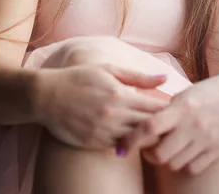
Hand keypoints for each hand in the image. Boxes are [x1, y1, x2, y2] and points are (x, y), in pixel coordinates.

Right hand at [34, 63, 167, 148]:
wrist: (47, 96)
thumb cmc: (79, 77)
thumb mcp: (108, 70)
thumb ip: (138, 77)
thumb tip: (165, 79)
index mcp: (120, 95)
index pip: (155, 109)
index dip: (166, 110)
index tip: (171, 109)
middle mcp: (114, 116)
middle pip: (150, 128)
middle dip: (160, 126)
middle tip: (165, 123)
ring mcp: (104, 132)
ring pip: (135, 141)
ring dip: (144, 137)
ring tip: (149, 131)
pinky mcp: (94, 144)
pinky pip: (119, 147)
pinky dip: (127, 142)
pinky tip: (128, 135)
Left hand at [124, 73, 218, 174]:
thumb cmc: (209, 92)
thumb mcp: (187, 93)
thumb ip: (167, 109)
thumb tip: (140, 123)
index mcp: (183, 106)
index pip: (150, 126)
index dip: (132, 139)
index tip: (122, 147)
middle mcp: (194, 125)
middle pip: (160, 154)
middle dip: (149, 154)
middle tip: (148, 147)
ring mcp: (207, 139)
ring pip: (175, 164)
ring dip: (167, 159)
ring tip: (169, 147)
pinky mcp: (218, 150)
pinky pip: (192, 168)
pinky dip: (185, 164)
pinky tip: (186, 152)